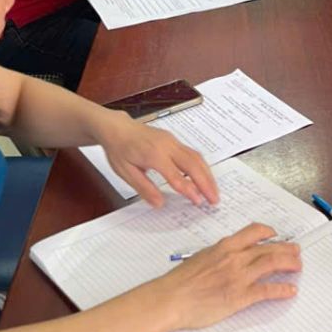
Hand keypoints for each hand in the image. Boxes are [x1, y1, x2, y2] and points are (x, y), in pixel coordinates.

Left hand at [96, 112, 217, 207]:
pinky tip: (204, 177)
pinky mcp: (173, 140)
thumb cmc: (119, 150)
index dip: (189, 190)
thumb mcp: (125, 173)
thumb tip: (160, 203)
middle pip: (193, 164)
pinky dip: (201, 166)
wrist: (117, 128)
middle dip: (206, 183)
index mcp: (154, 155)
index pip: (176, 175)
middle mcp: (167, 146)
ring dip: (207, 174)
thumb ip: (144, 188)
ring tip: (213, 191)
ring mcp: (172, 141)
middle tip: (214, 199)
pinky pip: (192, 153)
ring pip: (196, 157)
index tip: (198, 202)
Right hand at [161, 223, 301, 330]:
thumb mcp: (201, 257)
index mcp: (225, 246)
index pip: (254, 232)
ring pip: (272, 264)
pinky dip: (282, 290)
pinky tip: (291, 291)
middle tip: (296, 250)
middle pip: (268, 248)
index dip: (269, 232)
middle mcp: (236, 258)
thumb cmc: (180, 280)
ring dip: (289, 264)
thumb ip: (218, 254)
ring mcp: (239, 276)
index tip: (275, 234)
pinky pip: (267, 291)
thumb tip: (227, 254)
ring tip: (298, 266)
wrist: (171, 298)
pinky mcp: (240, 296)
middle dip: (286, 248)